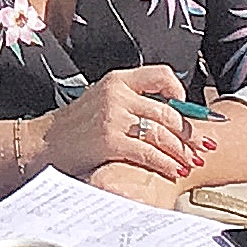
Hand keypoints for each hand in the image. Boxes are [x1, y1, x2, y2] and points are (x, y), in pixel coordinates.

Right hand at [38, 67, 199, 189]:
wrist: (44, 143)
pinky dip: (166, 164)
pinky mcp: (111, 141)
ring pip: (162, 133)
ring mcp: (114, 117)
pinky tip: (174, 170)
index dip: (180, 93)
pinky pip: (149, 153)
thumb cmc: (74, 126)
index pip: (161, 75)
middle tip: (203, 145)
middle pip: (168, 111)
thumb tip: (169, 115)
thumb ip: (131, 101)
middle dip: (190, 132)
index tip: (189, 109)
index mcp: (117, 80)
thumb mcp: (101, 100)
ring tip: (192, 162)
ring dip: (182, 151)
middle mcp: (118, 94)